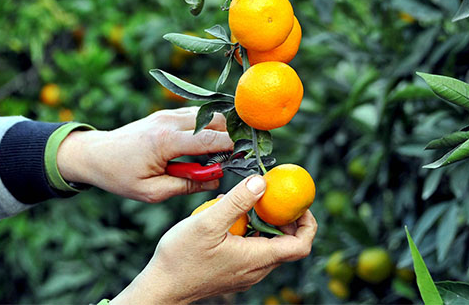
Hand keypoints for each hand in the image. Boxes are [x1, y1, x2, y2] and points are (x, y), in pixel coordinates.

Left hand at [56, 107, 232, 201]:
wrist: (95, 154)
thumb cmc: (120, 176)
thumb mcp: (152, 191)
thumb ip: (186, 186)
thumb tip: (215, 181)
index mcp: (165, 141)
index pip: (210, 139)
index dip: (232, 148)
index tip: (247, 157)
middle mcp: (169, 122)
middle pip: (215, 121)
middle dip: (232, 136)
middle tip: (241, 154)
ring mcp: (167, 114)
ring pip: (208, 115)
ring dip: (221, 130)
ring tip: (227, 151)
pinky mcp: (166, 114)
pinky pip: (196, 116)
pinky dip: (208, 127)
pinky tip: (211, 143)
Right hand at [110, 175, 317, 303]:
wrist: (160, 287)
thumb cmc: (181, 258)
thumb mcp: (208, 222)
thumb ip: (237, 202)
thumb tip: (261, 182)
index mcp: (257, 259)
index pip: (301, 246)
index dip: (307, 224)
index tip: (297, 205)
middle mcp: (256, 270)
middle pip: (288, 245)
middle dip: (286, 220)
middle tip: (273, 198)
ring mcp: (246, 274)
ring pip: (270, 248)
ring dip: (267, 226)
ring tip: (250, 205)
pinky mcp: (234, 274)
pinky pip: (254, 252)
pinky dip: (252, 234)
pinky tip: (232, 220)